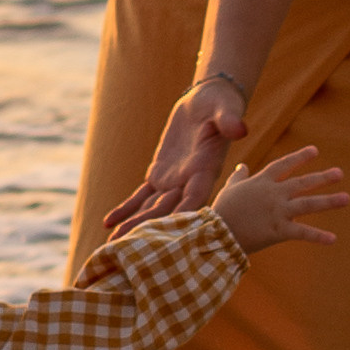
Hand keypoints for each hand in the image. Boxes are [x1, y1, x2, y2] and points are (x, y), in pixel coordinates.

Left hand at [101, 78, 249, 234]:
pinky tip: (107, 222)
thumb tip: (241, 129)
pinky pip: (140, 195)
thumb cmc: (220, 104)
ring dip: (134, 224)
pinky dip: (125, 208)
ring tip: (113, 244)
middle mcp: (189, 181)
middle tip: (130, 248)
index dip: (182, 215)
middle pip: (168, 210)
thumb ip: (230, 121)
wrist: (207, 102)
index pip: (195, 197)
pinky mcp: (159, 174)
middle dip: (150, 229)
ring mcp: (173, 181)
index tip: (170, 235)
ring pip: (151, 208)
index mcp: (206, 169)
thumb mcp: (225, 109)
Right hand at [214, 145, 348, 256]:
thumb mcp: (229, 189)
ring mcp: (278, 211)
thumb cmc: (221, 211)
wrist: (217, 233)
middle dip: (322, 178)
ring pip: (308, 204)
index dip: (299, 157)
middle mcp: (274, 194)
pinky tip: (333, 239)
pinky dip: (318, 237)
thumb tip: (242, 166)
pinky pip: (302, 233)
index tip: (315, 151)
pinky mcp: (279, 230)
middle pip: (302, 183)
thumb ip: (238, 177)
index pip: (284, 165)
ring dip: (329, 201)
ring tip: (346, 198)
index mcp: (262, 182)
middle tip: (340, 173)